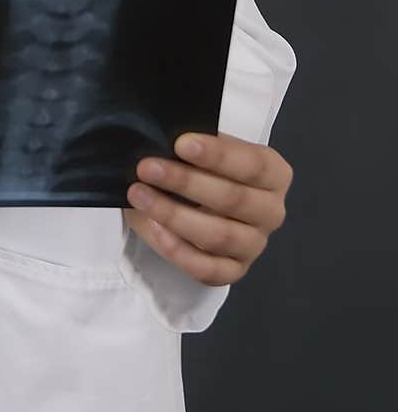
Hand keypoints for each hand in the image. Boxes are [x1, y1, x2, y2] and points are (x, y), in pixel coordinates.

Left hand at [123, 132, 292, 286]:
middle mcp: (271, 212)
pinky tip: (151, 226)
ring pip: (218, 236)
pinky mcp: (233, 271)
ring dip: (173, 215)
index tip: (180, 143)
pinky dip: (176, 249)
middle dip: (185, 182)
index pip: (253, 164)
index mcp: (274, 174)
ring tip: (138, 195)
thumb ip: (196, 146)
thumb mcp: (208, 148)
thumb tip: (162, 140)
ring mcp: (254, 246)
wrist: (205, 197)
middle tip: (147, 167)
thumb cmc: (207, 166)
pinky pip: (206, 269)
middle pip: (233, 200)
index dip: (217, 154)